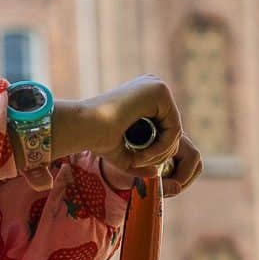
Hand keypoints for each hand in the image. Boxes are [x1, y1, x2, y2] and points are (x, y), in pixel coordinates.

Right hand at [52, 74, 198, 191]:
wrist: (84, 126)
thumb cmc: (97, 138)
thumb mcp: (124, 151)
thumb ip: (141, 161)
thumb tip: (157, 173)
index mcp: (145, 96)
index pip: (165, 127)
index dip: (156, 150)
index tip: (138, 161)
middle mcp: (153, 86)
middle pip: (172, 128)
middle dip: (160, 153)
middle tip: (139, 162)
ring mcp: (157, 86)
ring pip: (175, 130)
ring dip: (160, 153)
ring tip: (138, 159)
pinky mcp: (160, 92)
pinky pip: (174, 128)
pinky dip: (162, 147)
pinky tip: (143, 154)